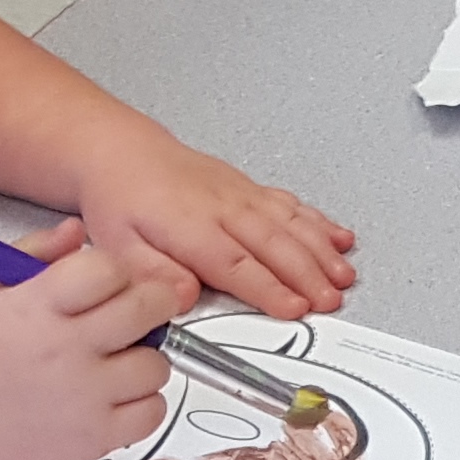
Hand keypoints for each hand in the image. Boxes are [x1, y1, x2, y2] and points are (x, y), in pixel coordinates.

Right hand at [0, 220, 191, 459]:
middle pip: (148, 308)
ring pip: (157, 363)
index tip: (110, 282)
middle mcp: (65, 349)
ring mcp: (85, 396)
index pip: (107, 268)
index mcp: (36, 308)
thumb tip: (75, 232)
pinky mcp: (97, 436)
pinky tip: (117, 397)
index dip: (115, 270)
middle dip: (149, 303)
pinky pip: (153, 411)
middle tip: (135, 313)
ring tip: (116, 363)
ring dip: (145, 359)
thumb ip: (34, 254)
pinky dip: (143, 404)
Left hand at [80, 138, 355, 317]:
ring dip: (321, 251)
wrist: (120, 151)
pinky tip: (339, 237)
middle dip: (308, 274)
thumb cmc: (120, 200)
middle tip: (331, 300)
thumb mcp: (116, 245)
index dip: (269, 288)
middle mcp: (223, 208)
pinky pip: (291, 205)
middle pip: (274, 244)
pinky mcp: (250, 188)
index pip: (236, 264)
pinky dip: (319, 222)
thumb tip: (184, 298)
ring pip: (290, 224)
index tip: (294, 308)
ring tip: (344, 276)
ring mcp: (241, 195)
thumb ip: (153, 273)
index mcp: (190, 226)